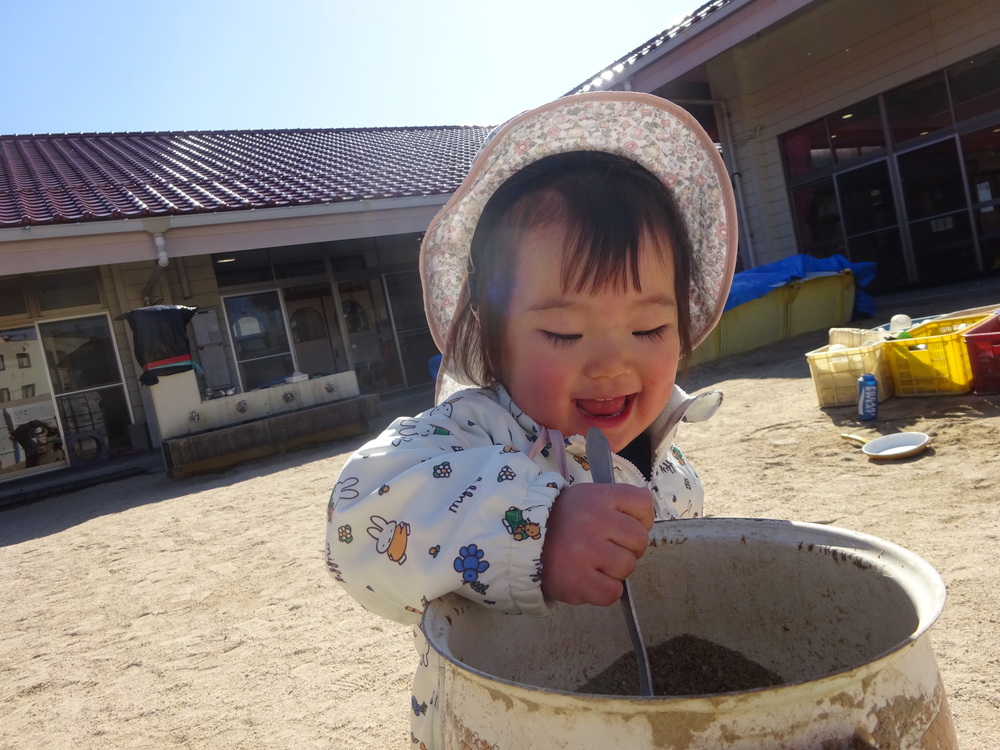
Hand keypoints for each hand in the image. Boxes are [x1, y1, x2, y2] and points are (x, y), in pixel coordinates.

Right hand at [540, 482, 653, 606]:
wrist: (520, 543)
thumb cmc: (561, 522)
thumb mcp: (587, 498)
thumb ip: (618, 501)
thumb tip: (647, 508)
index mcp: (598, 498)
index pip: (643, 504)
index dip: (640, 519)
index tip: (623, 526)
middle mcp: (594, 521)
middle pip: (639, 540)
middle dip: (627, 548)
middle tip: (605, 548)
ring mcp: (586, 552)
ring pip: (627, 567)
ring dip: (615, 570)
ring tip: (594, 563)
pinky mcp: (578, 582)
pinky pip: (612, 593)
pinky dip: (605, 591)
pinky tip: (589, 579)